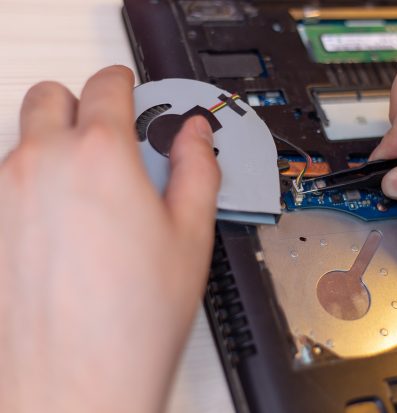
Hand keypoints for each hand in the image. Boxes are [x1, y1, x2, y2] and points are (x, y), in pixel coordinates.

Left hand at [0, 66, 219, 411]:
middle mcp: (42, 165)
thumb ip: (197, 168)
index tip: (131, 91)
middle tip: (111, 133)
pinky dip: (35, 181)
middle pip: (51, 96)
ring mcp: (6, 195)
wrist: (76, 380)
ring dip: (57, 142)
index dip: (125, 82)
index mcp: (99, 156)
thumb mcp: (191, 233)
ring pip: (25, 137)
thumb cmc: (133, 317)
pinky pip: (9, 180)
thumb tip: (196, 136)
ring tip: (94, 186)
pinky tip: (68, 224)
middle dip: (82, 103)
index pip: (107, 85)